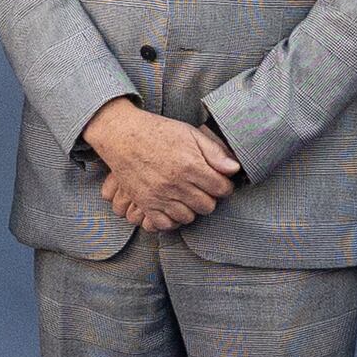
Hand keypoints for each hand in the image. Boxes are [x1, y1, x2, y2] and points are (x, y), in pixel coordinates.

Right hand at [81, 100, 241, 231]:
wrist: (122, 135)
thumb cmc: (158, 132)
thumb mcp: (190, 134)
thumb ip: (215, 152)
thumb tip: (234, 169)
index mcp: (191, 166)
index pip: (222, 189)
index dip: (223, 185)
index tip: (217, 180)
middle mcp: (177, 184)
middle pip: (207, 206)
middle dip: (209, 197)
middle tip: (202, 187)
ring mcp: (160, 196)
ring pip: (189, 217)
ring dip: (191, 208)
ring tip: (187, 195)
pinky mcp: (145, 203)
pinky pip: (165, 224)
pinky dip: (171, 219)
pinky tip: (172, 206)